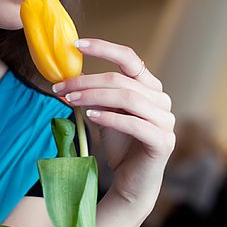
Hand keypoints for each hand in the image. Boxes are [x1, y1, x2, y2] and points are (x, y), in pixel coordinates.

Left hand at [52, 38, 175, 212]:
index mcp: (149, 86)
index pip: (128, 57)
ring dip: (94, 97)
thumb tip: (68, 78)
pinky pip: (135, 124)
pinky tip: (91, 116)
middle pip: (121, 80)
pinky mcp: (163, 141)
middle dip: (86, 81)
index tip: (76, 45)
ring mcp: (165, 120)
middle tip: (60, 87)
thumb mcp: (103, 113)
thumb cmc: (120, 144)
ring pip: (128, 98)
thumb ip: (93, 95)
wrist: (132, 181)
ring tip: (71, 101)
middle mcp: (161, 99)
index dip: (103, 48)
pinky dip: (110, 118)